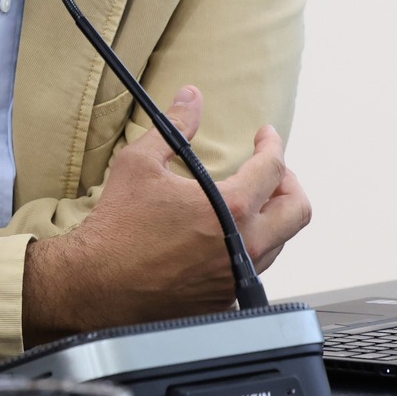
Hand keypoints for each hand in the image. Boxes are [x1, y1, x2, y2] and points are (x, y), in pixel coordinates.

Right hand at [21, 85, 311, 343]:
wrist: (98, 283)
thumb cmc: (118, 225)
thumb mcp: (140, 163)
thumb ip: (174, 127)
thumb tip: (191, 97)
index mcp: (230, 208)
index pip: (273, 168)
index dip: (272, 145)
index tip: (265, 135)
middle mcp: (245, 245)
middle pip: (297, 211)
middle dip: (289, 183)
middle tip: (271, 169)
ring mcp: (238, 276)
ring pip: (279, 241)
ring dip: (271, 215)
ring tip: (249, 200)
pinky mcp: (226, 298)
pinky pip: (253, 267)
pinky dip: (249, 245)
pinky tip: (226, 235)